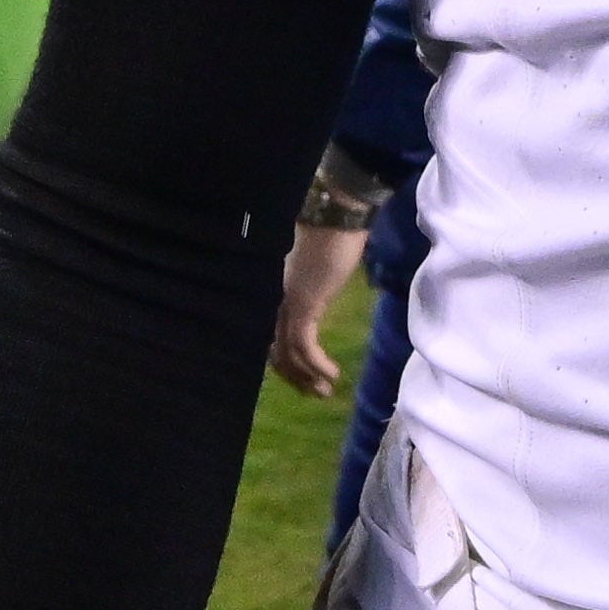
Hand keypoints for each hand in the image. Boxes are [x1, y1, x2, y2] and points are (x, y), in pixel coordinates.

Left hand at [268, 219, 368, 397]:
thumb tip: (318, 294)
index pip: (271, 338)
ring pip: (288, 354)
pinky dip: (317, 365)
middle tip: (316, 393)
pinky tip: (331, 374)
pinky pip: (304, 345)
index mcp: (276, 293)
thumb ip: (312, 285)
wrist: (337, 216)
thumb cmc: (333, 236)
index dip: (285, 364)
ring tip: (326, 391)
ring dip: (307, 377)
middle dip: (295, 378)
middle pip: (275, 352)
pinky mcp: (303, 305)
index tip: (304, 380)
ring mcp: (286, 304)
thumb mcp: (317, 270)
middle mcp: (275, 302)